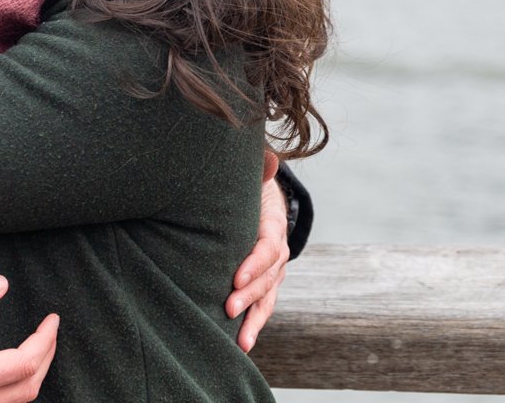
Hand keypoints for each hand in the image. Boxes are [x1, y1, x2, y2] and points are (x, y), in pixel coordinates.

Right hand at [0, 275, 58, 402]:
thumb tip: (0, 286)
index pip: (22, 364)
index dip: (45, 341)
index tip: (51, 320)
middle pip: (26, 391)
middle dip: (45, 359)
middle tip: (49, 332)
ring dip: (31, 377)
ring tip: (35, 348)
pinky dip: (10, 391)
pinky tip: (8, 371)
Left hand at [225, 148, 287, 351]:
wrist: (260, 200)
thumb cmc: (248, 188)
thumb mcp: (252, 177)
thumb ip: (260, 169)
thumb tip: (270, 160)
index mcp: (273, 226)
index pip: (267, 248)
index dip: (254, 264)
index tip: (235, 278)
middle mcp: (277, 252)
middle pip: (267, 278)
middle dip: (249, 296)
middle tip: (228, 308)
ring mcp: (273, 272)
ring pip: (267, 299)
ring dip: (254, 320)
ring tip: (241, 342)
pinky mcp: (264, 285)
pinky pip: (263, 307)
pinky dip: (253, 325)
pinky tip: (241, 344)